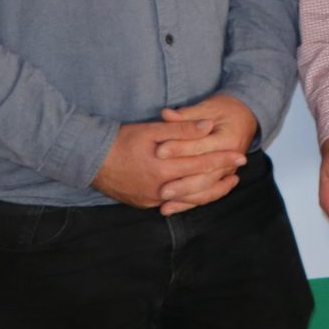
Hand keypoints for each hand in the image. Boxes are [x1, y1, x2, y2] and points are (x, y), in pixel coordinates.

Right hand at [94, 117, 237, 210]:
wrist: (87, 159)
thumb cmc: (120, 140)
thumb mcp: (151, 130)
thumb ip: (181, 129)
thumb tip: (209, 125)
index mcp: (161, 169)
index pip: (200, 165)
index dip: (222, 160)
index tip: (241, 156)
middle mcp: (157, 189)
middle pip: (198, 186)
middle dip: (221, 177)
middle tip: (239, 169)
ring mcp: (149, 199)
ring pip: (187, 199)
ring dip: (208, 191)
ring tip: (225, 182)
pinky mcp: (142, 203)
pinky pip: (171, 202)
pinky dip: (188, 196)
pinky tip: (200, 190)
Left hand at [152, 94, 258, 212]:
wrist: (246, 117)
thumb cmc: (224, 110)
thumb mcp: (207, 107)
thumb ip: (186, 115)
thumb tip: (165, 114)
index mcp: (229, 138)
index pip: (201, 146)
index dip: (179, 148)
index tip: (158, 151)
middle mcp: (233, 157)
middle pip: (206, 174)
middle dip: (182, 182)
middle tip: (161, 188)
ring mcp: (229, 170)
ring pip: (207, 189)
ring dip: (185, 197)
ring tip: (163, 200)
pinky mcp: (222, 179)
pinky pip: (206, 195)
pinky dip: (187, 203)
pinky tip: (169, 208)